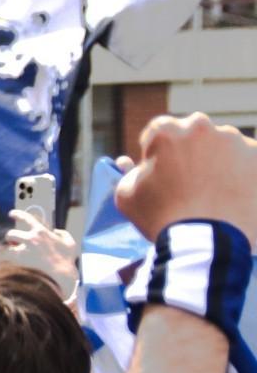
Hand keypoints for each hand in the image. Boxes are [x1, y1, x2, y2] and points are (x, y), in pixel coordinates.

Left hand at [6, 209, 78, 299]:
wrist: (61, 277)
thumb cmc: (66, 261)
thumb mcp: (70, 244)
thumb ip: (64, 234)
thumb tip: (56, 231)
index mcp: (41, 231)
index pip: (25, 217)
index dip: (16, 214)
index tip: (11, 214)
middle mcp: (30, 238)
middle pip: (11, 233)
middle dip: (10, 237)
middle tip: (12, 242)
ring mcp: (24, 250)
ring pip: (7, 248)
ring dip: (9, 251)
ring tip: (13, 256)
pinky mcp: (19, 262)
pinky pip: (7, 260)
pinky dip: (8, 262)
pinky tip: (12, 265)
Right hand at [116, 113, 256, 243]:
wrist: (205, 245)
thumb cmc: (161, 217)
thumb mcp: (127, 195)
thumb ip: (128, 173)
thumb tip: (129, 163)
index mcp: (167, 130)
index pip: (160, 133)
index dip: (158, 154)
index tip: (162, 174)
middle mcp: (203, 127)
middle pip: (196, 136)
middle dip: (193, 155)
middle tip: (191, 185)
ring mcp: (238, 143)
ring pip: (227, 148)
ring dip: (221, 164)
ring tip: (217, 196)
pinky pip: (252, 165)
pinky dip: (246, 178)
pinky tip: (235, 199)